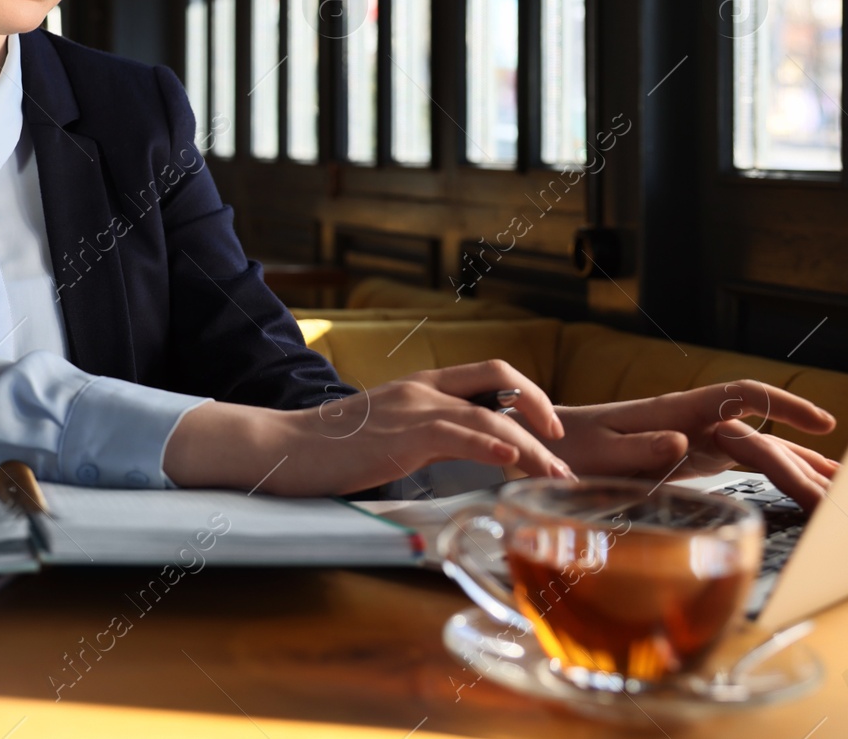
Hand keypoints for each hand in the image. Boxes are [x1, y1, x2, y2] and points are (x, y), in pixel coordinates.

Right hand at [163, 360, 576, 496]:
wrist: (283, 447)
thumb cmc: (329, 449)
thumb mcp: (386, 433)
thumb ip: (421, 435)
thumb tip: (453, 456)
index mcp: (421, 386)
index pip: (489, 374)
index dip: (528, 394)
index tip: (549, 427)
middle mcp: (423, 388)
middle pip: (501, 376)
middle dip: (542, 406)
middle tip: (564, 445)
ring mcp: (414, 408)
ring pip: (491, 414)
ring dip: (533, 445)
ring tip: (558, 473)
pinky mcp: (403, 435)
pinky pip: (460, 435)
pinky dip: (494, 446)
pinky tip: (515, 461)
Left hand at [529, 381, 839, 510]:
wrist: (542, 444)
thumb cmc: (565, 445)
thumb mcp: (596, 449)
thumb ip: (638, 448)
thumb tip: (683, 443)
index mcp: (673, 412)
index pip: (741, 397)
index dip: (784, 406)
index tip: (821, 423)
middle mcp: (691, 422)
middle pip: (761, 436)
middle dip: (804, 461)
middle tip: (843, 494)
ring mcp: (693, 439)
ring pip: (758, 450)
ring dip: (799, 469)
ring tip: (843, 494)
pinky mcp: (689, 458)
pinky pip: (741, 464)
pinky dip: (775, 476)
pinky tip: (802, 490)